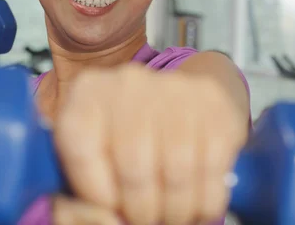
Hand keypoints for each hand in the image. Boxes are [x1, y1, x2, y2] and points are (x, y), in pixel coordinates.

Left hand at [54, 64, 247, 224]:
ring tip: (170, 216)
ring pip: (177, 172)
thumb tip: (102, 220)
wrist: (175, 100)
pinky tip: (196, 206)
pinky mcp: (213, 105)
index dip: (96, 195)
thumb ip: (82, 195)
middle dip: (140, 210)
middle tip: (143, 221)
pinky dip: (206, 201)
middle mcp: (127, 83)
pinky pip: (213, 169)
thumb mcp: (90, 157)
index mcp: (86, 94)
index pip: (81, 151)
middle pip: (133, 166)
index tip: (110, 210)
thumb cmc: (123, 138)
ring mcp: (174, 89)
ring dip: (175, 210)